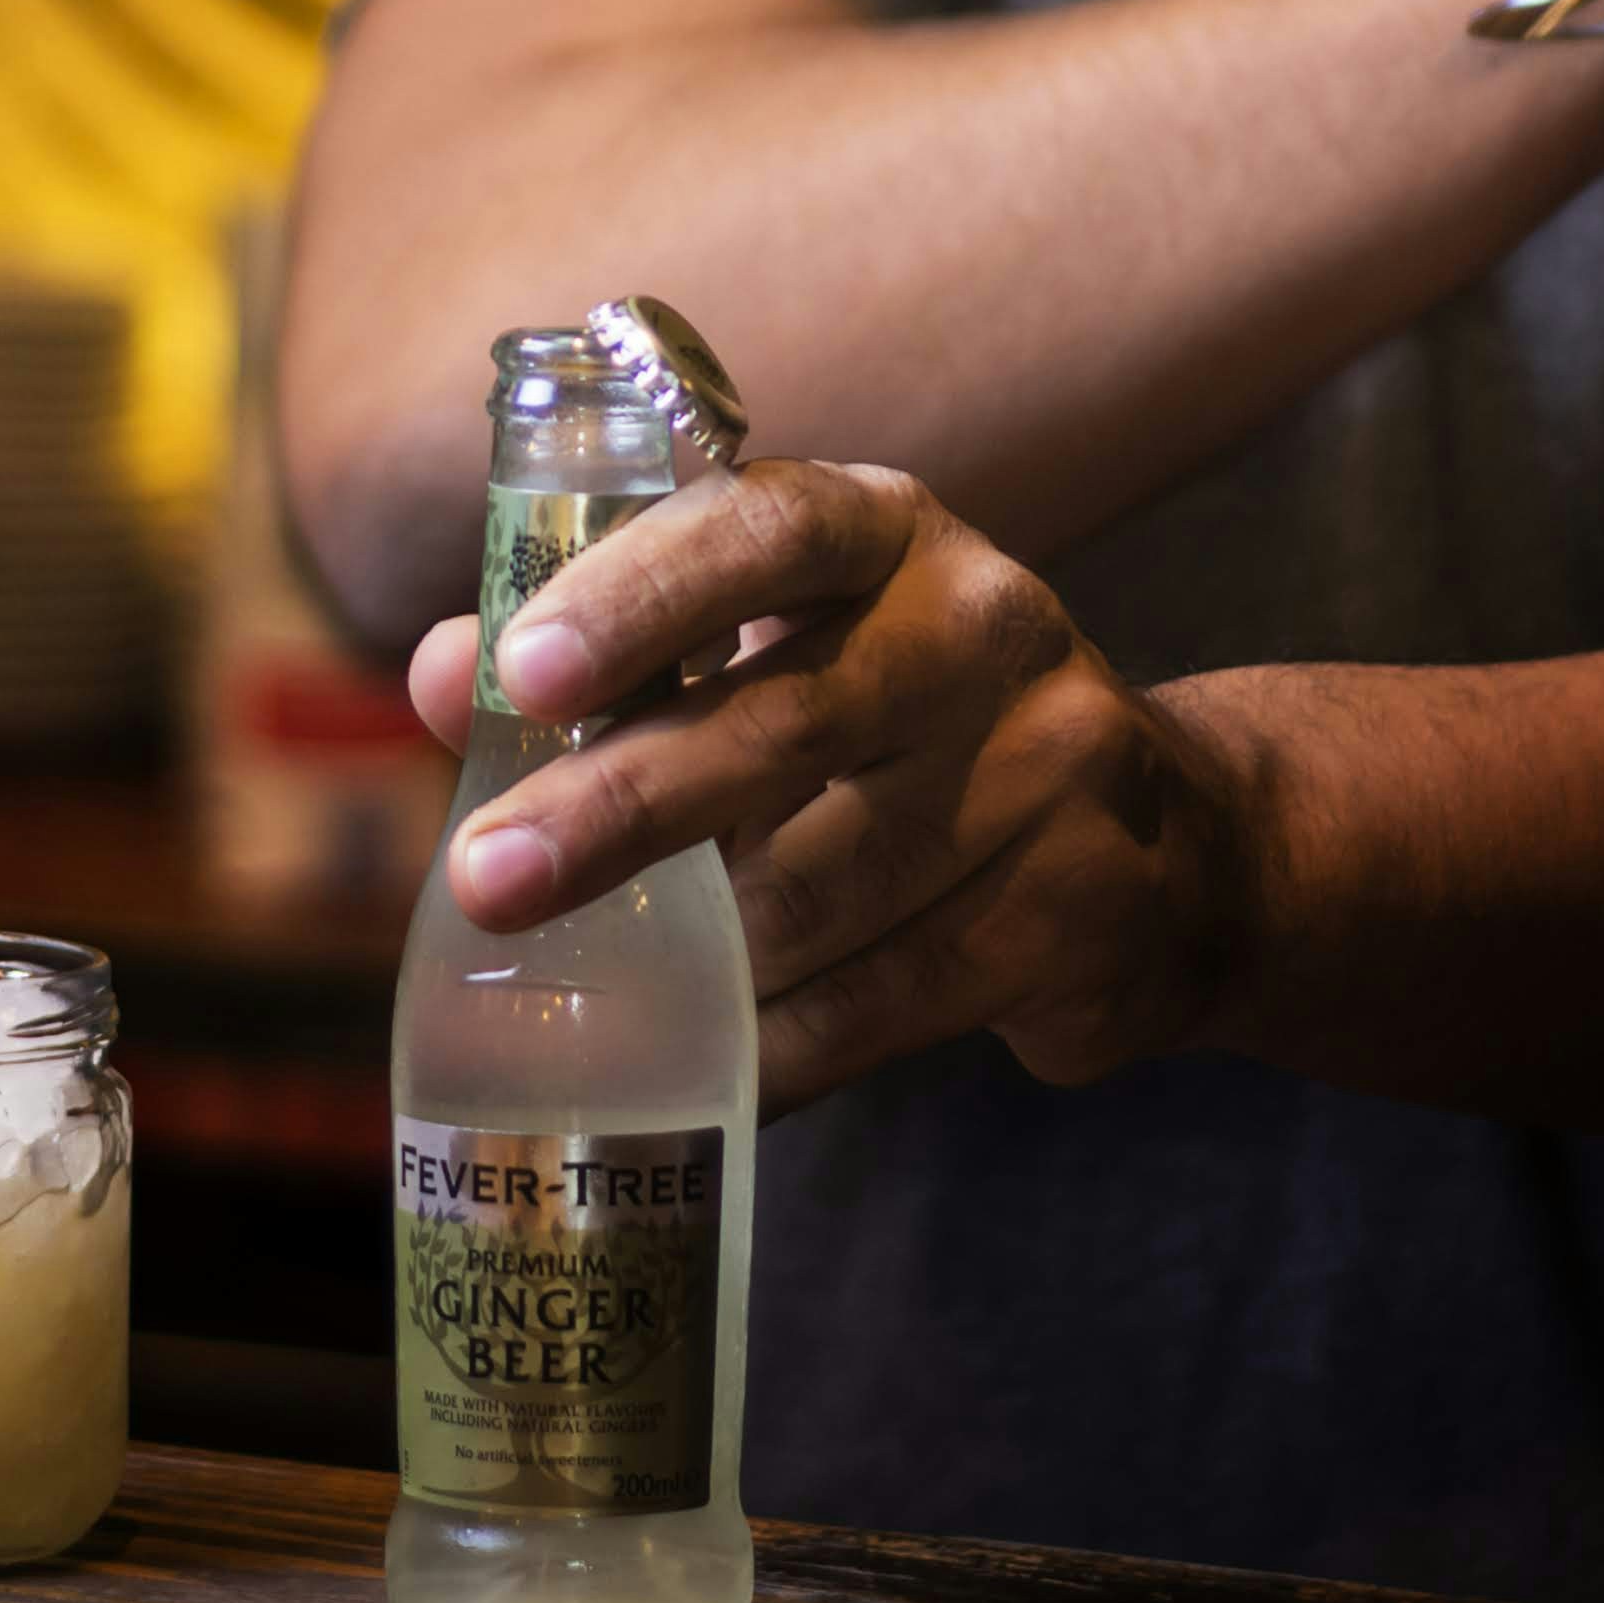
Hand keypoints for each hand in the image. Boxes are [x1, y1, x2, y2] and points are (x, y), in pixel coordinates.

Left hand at [403, 459, 1258, 1109]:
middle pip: (788, 721)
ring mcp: (1054, 759)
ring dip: (704, 959)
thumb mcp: (762, 659)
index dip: (641, 595)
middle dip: (622, 809)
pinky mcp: (1088, 900)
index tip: (526, 674)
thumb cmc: (895, 729)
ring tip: (606, 999)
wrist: (1166, 842)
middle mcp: (982, 618)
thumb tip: (436, 676)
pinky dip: (782, 1047)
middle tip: (489, 879)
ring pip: (830, 889)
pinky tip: (711, 1073)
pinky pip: (891, 997)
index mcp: (883, 530)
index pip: (762, 529)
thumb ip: (599, 660)